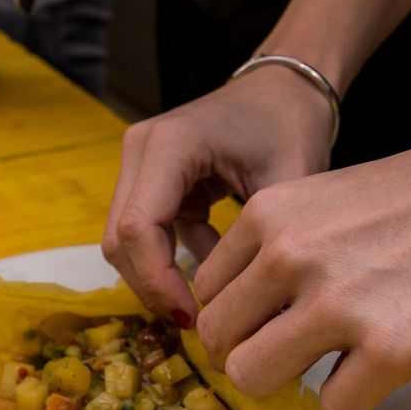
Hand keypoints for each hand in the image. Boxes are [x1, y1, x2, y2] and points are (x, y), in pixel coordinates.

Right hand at [102, 66, 334, 326]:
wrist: (284, 87)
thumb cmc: (291, 124)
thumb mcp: (287, 183)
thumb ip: (265, 244)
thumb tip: (253, 313)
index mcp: (170, 145)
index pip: (138, 227)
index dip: (157, 281)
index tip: (193, 317)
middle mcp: (141, 149)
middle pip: (119, 239)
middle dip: (151, 286)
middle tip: (194, 321)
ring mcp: (139, 163)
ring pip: (125, 241)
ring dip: (157, 276)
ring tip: (203, 303)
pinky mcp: (149, 180)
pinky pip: (146, 233)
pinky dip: (172, 258)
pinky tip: (214, 265)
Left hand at [192, 74, 410, 409]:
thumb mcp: (325, 201)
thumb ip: (276, 250)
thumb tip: (247, 321)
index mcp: (267, 214)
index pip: (206, 292)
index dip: (237, 317)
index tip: (269, 323)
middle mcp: (289, 255)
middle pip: (217, 341)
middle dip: (251, 355)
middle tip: (295, 354)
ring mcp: (338, 302)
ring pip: (254, 379)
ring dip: (290, 383)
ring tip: (334, 363)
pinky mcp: (392, 346)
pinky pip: (336, 407)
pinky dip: (358, 397)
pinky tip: (386, 365)